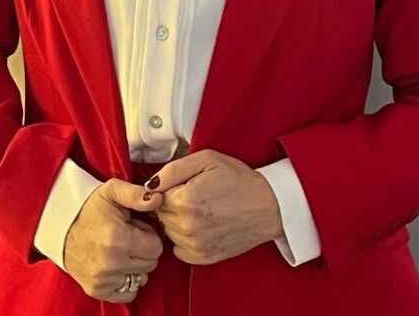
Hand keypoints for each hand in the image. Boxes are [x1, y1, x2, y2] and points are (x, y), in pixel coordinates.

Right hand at [63, 178, 163, 302]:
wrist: (61, 228)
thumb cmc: (90, 209)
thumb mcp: (112, 191)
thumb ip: (137, 194)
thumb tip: (158, 199)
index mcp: (118, 239)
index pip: (157, 247)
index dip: (148, 234)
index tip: (134, 228)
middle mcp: (111, 263)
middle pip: (151, 263)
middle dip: (144, 249)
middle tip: (127, 237)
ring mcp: (103, 280)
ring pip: (142, 278)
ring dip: (136, 265)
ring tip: (120, 249)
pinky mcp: (98, 290)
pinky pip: (129, 293)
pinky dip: (127, 280)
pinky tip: (117, 265)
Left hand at [146, 149, 283, 265]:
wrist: (268, 206)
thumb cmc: (239, 180)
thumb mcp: (206, 159)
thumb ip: (173, 169)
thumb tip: (149, 184)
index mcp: (185, 200)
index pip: (156, 196)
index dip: (170, 187)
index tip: (185, 184)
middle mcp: (187, 226)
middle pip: (161, 214)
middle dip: (173, 203)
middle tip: (196, 194)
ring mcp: (195, 245)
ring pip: (168, 232)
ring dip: (178, 221)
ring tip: (201, 209)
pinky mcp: (203, 258)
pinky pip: (178, 248)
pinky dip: (184, 238)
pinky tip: (201, 225)